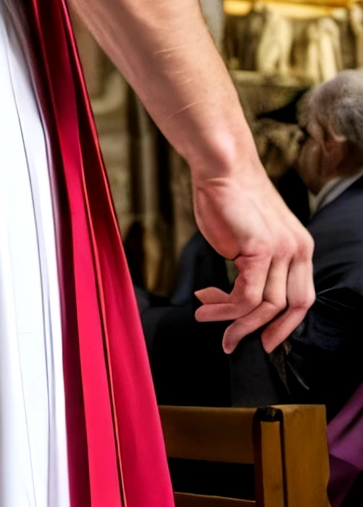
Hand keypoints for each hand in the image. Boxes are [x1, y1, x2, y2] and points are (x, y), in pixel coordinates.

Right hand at [191, 167, 313, 353]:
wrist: (221, 166)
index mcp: (300, 248)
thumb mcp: (249, 237)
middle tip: (231, 341)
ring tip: (205, 316)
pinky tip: (204, 300)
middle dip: (261, 331)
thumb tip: (237, 300)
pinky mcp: (262, 248)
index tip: (263, 341)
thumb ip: (253, 266)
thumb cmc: (228, 197)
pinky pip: (246, 294)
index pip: (302, 299)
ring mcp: (283, 249)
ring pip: (264, 305)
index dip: (284, 325)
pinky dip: (224, 305)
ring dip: (231, 319)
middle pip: (290, 308)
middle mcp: (299, 250)